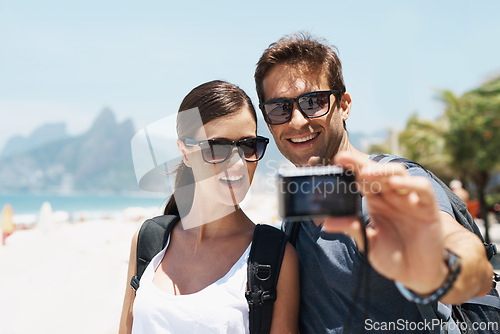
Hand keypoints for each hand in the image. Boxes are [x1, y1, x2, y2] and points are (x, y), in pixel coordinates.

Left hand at [322, 151, 447, 293]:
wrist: (416, 276)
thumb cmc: (392, 257)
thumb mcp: (367, 243)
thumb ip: (351, 230)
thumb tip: (325, 223)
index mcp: (376, 201)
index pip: (362, 179)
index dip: (350, 169)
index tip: (335, 162)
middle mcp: (392, 196)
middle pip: (377, 172)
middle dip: (360, 164)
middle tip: (343, 159)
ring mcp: (410, 200)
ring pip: (398, 173)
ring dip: (382, 171)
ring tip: (366, 173)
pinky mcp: (428, 208)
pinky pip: (422, 189)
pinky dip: (410, 184)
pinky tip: (395, 184)